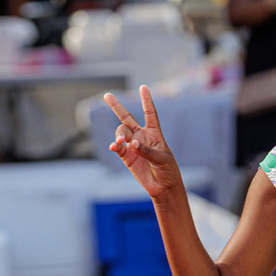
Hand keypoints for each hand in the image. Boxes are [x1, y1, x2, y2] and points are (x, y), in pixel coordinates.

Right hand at [104, 86, 183, 200]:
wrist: (163, 188)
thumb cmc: (168, 171)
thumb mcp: (161, 159)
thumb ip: (147, 151)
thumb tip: (132, 144)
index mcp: (154, 133)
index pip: (150, 113)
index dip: (146, 101)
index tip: (143, 87)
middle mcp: (142, 137)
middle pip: (127, 118)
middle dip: (117, 106)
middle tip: (107, 95)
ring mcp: (133, 147)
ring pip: (121, 133)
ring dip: (119, 135)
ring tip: (119, 143)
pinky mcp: (127, 158)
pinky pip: (118, 148)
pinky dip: (115, 147)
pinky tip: (115, 147)